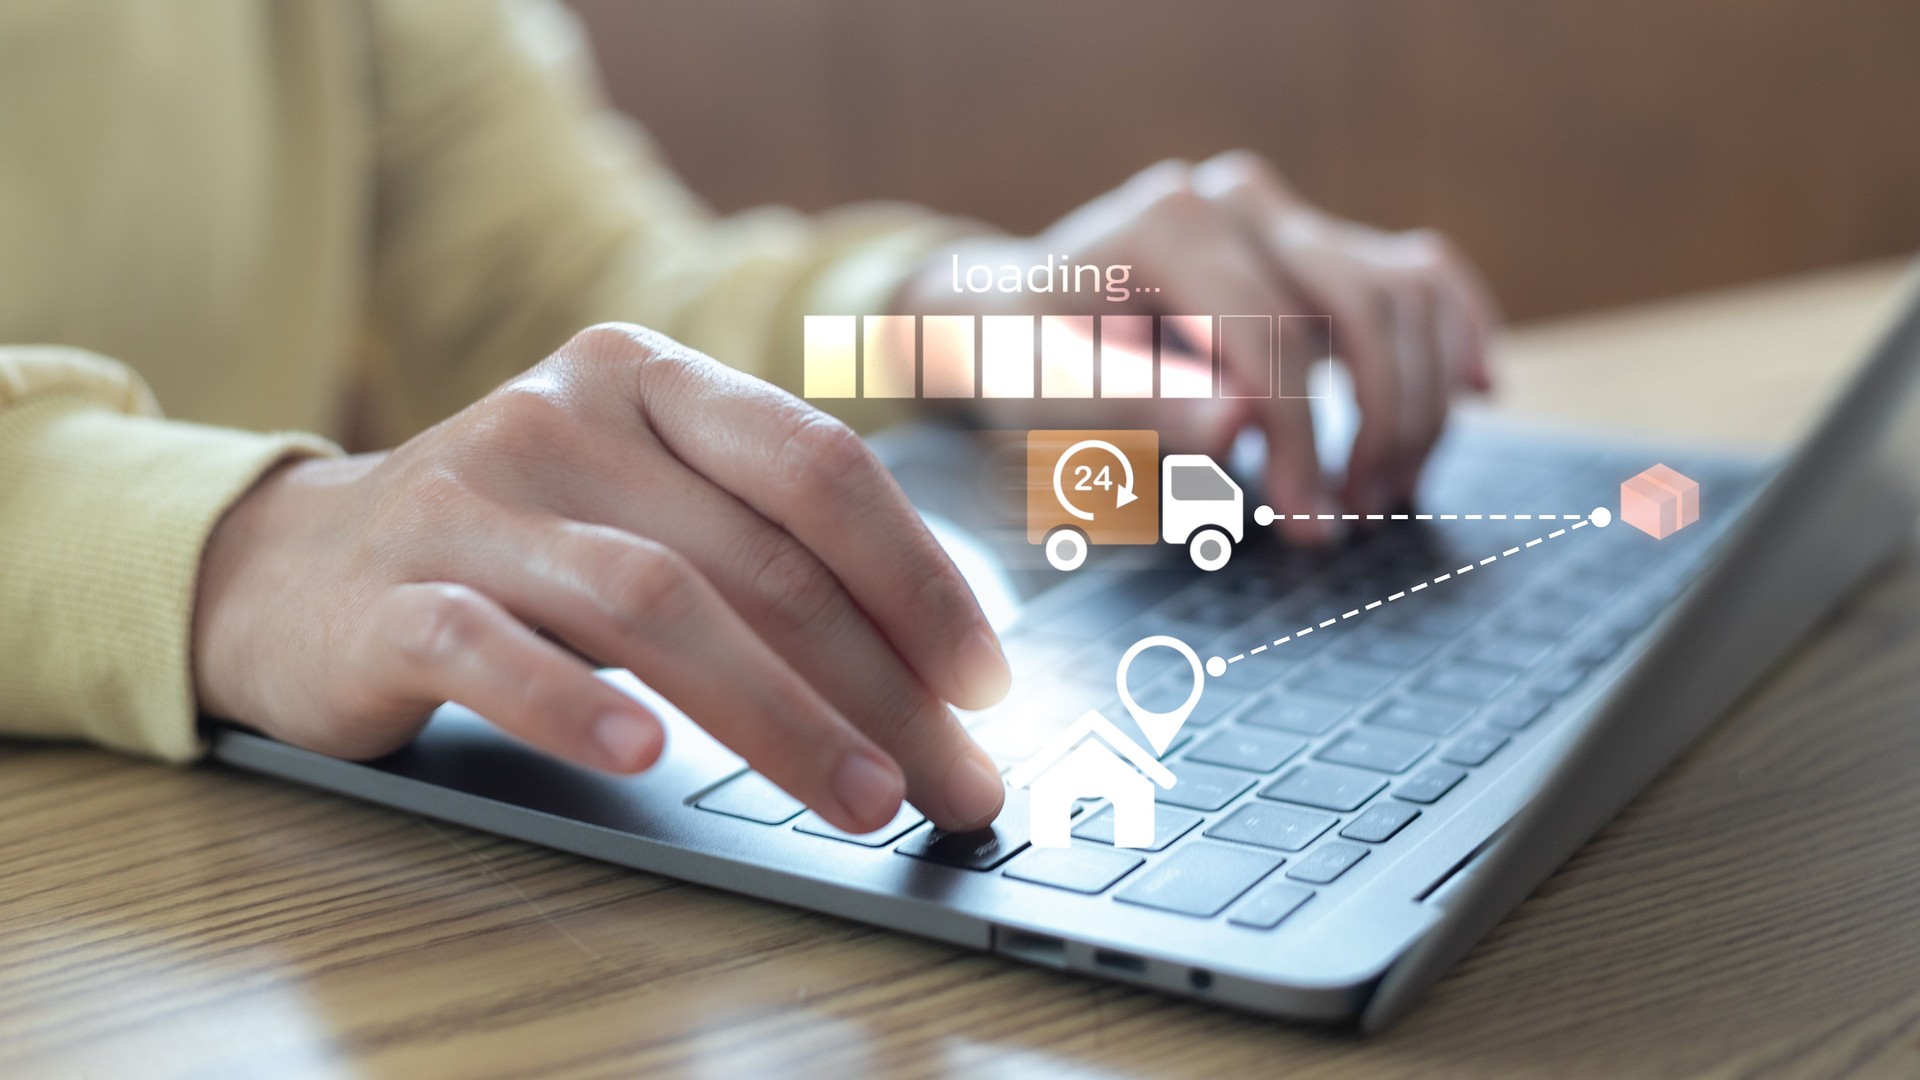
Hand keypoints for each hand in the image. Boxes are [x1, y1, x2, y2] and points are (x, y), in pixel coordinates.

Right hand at [192, 325, 1012, 833]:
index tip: (984, 681)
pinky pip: (491, 650)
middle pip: (756, 555)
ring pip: (652, 602)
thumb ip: (762, 551)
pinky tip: (647, 759)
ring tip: (858, 795)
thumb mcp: (643, 509)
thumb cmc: (519, 548)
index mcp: (650, 379)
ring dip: (777, 713)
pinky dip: (576, 706)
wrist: (294, 566)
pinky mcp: (388, 593)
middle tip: (951, 779)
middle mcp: (564, 416)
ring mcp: (469, 498)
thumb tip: (931, 675)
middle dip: (878, 683)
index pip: (816, 467)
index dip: (917, 578)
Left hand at [899, 151, 1500, 544]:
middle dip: (1378, 420)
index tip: (1309, 523)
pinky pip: (1419, 273)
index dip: (1302, 439)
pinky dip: (1457, 331)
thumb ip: (1144, 409)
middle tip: (1355, 516)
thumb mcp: (1061, 400)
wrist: (1027, 319)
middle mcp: (1237, 199)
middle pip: (1362, 301)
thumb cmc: (1037, 364)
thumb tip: (1237, 426)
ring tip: (1382, 491)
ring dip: (1418, 399)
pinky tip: (1478, 393)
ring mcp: (1285, 213)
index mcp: (1169, 225)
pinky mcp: (1320, 241)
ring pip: (1405, 290)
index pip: (1270, 335)